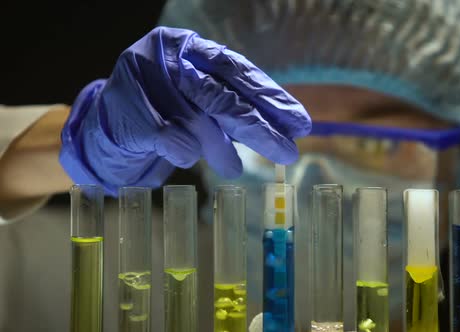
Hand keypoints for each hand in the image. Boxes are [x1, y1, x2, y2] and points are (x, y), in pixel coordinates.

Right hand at [60, 27, 310, 194]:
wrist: (106, 123)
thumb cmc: (162, 106)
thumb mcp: (196, 95)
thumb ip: (231, 102)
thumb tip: (286, 124)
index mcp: (188, 45)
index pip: (238, 70)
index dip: (270, 97)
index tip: (299, 122)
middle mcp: (168, 58)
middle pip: (223, 96)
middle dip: (259, 128)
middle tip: (287, 152)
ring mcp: (147, 84)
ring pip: (200, 120)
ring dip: (222, 149)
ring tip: (235, 168)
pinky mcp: (132, 115)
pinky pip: (174, 141)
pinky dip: (188, 154)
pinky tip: (191, 159)